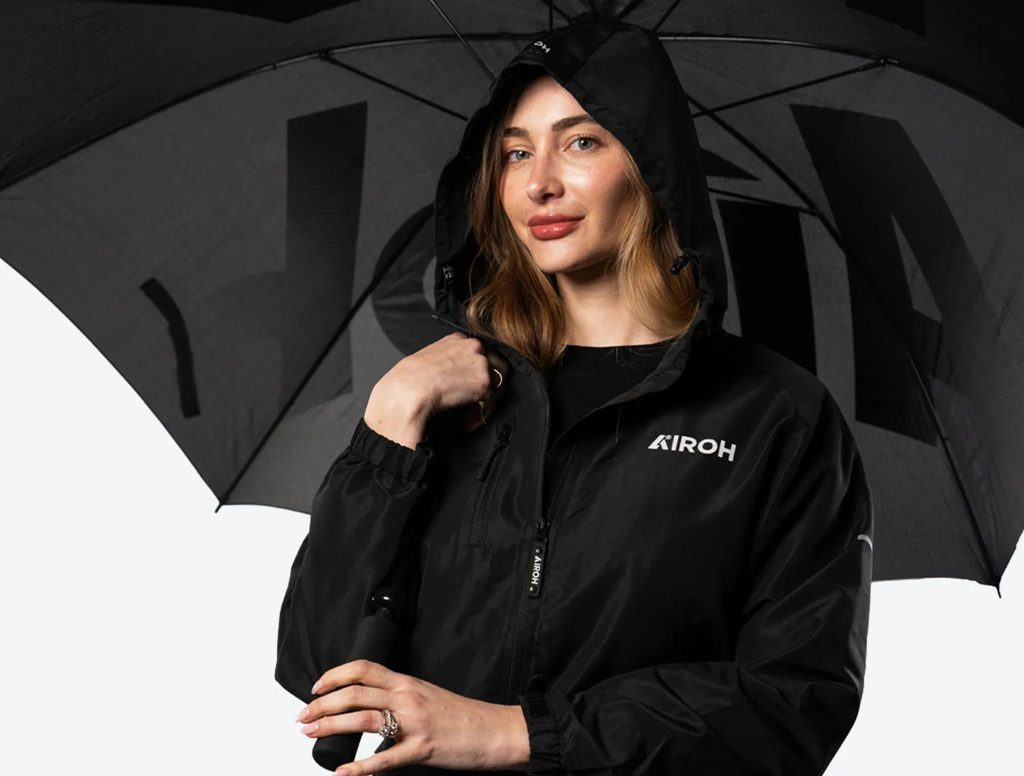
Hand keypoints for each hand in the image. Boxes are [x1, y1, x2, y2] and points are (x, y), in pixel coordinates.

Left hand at [295, 659, 529, 773]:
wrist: (494, 730)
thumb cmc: (462, 717)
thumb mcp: (427, 696)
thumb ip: (399, 698)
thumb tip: (369, 705)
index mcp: (408, 682)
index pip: (364, 669)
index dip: (334, 675)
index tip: (315, 688)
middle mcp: (408, 697)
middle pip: (355, 692)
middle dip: (322, 704)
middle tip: (303, 716)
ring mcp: (415, 722)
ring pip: (364, 718)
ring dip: (331, 725)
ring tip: (311, 733)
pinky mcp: (422, 749)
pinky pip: (384, 759)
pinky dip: (359, 768)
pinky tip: (342, 773)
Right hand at [365, 333, 509, 447]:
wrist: (407, 391)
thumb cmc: (408, 380)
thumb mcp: (427, 359)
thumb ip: (446, 362)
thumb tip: (450, 377)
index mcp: (457, 339)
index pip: (479, 354)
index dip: (476, 373)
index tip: (468, 388)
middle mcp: (473, 346)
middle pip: (496, 367)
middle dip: (488, 386)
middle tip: (475, 403)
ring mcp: (481, 363)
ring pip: (495, 387)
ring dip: (482, 403)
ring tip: (467, 416)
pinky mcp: (484, 383)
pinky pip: (489, 405)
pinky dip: (478, 416)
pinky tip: (465, 423)